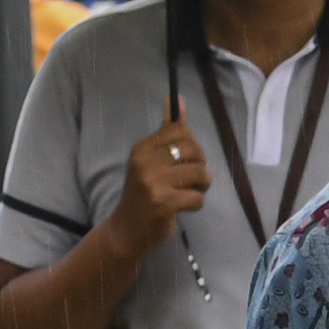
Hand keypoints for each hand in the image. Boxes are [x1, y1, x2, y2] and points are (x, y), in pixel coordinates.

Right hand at [118, 111, 210, 248]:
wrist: (126, 231)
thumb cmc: (144, 193)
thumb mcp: (151, 159)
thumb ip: (167, 130)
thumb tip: (177, 97)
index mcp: (142, 147)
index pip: (181, 131)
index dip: (191, 148)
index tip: (182, 162)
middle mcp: (145, 162)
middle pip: (195, 150)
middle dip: (199, 166)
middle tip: (188, 180)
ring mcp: (153, 183)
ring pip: (200, 173)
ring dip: (201, 186)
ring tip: (188, 193)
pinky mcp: (163, 204)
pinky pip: (197, 198)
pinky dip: (196, 204)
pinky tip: (183, 207)